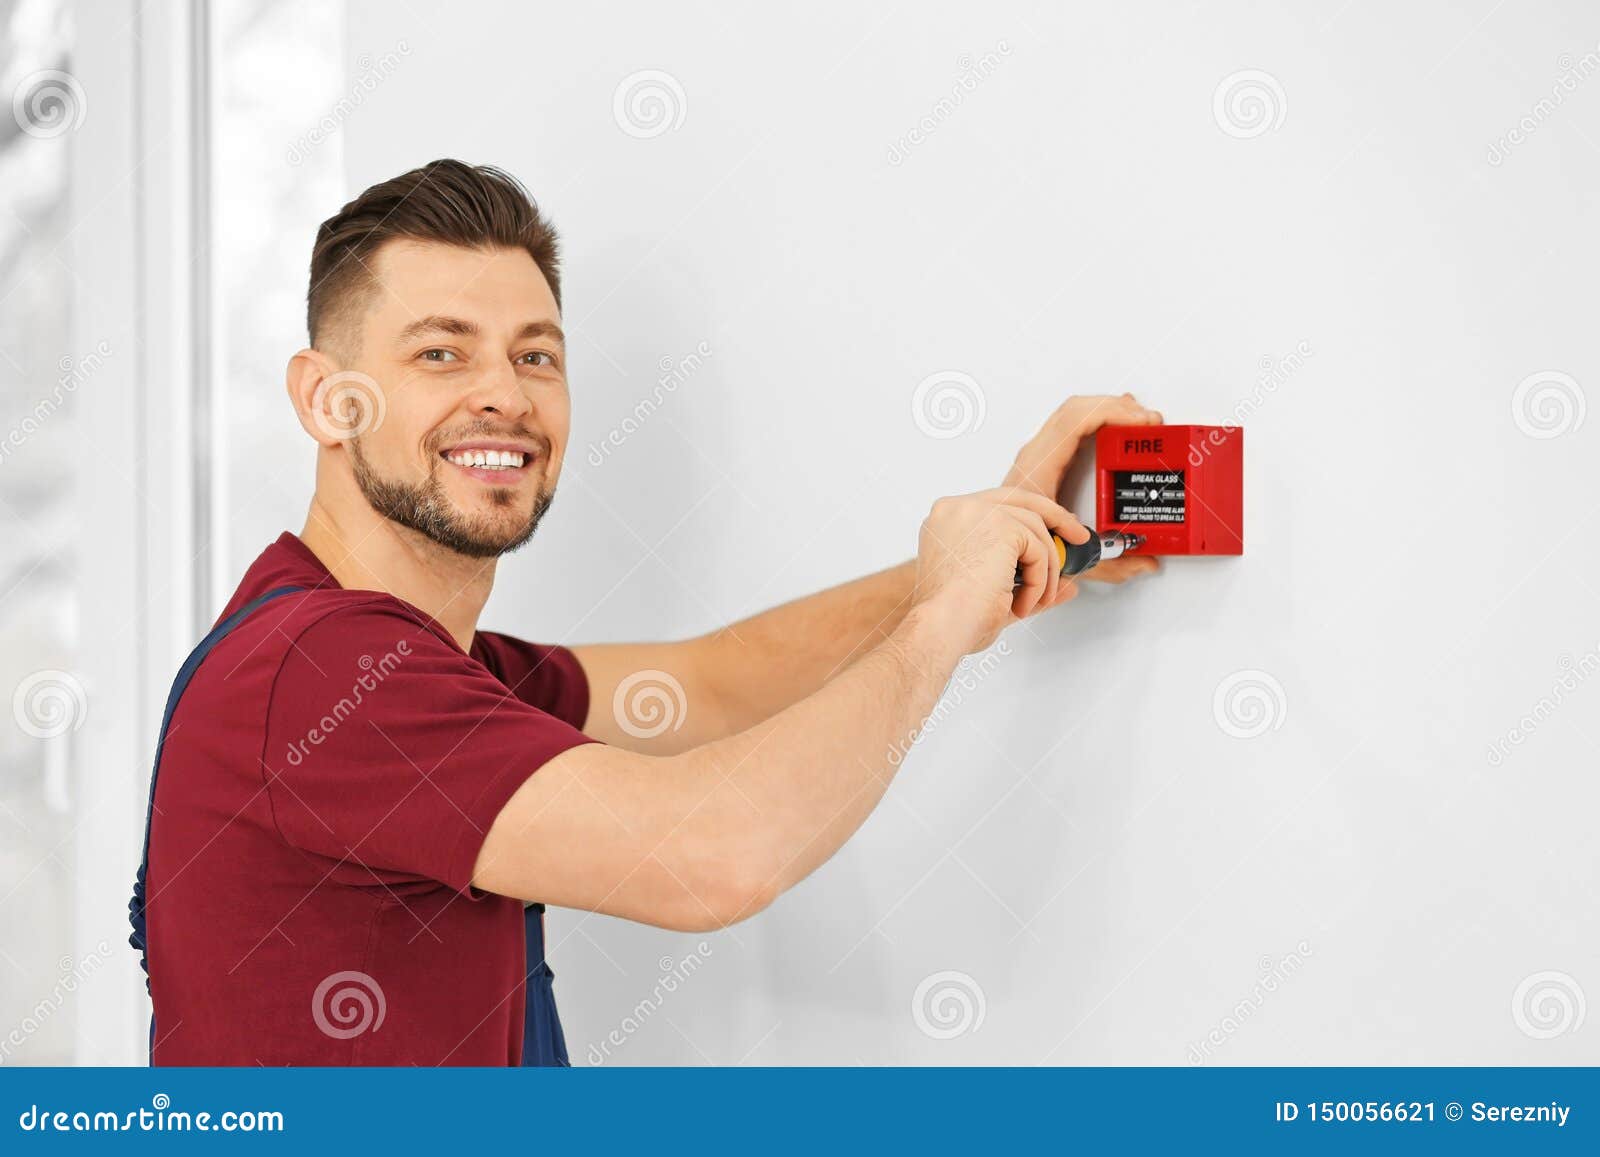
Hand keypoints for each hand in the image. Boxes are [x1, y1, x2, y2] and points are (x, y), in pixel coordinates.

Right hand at [910, 489, 1088, 655]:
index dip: (1029, 516)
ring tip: (1036, 600)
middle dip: (1055, 518)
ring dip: (1046, 569)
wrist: (941, 628)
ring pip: (1034, 529)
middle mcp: (958, 509)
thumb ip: (1030, 583)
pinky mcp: (1000, 526)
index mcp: (947, 520)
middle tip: (1075, 537)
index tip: (1053, 530)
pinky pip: (1038, 549)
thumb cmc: (951, 618)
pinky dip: (1040, 580)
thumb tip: (1065, 585)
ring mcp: (978, 512)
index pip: (997, 504)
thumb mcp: (993, 594)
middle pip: (1020, 499)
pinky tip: (1023, 603)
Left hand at [1003, 393, 1164, 600]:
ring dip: (1109, 411)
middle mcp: (1036, 456)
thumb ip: (1109, 562)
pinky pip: (1072, 427)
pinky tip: (1119, 426)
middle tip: (1150, 423)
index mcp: (1038, 469)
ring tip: (1141, 421)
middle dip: (1118, 408)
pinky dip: (1098, 421)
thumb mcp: (1066, 556)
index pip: (1074, 422)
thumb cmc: (1014, 545)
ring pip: (1074, 414)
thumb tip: (1147, 562)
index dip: (1111, 414)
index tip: (1141, 424)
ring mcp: (1038, 455)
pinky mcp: (1045, 461)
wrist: (985, 550)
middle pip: (1077, 409)